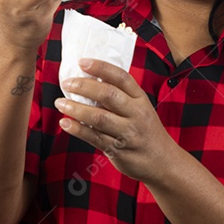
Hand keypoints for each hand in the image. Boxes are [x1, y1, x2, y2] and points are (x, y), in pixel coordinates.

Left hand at [53, 58, 180, 184]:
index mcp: (140, 99)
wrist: (163, 162)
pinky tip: (65, 123)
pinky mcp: (118, 150)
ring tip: (60, 103)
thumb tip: (89, 82)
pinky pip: (94, 138)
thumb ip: (121, 97)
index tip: (82, 62)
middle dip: (84, 87)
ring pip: (99, 117)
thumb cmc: (146, 131)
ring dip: (76, 108)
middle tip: (67, 83)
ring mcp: (128, 133)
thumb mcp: (141, 109)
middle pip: (108, 95)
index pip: (121, 77)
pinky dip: (77, 130)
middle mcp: (136, 114)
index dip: (101, 67)